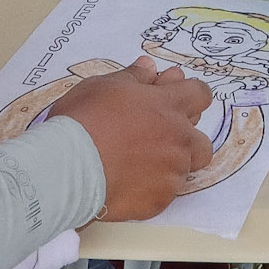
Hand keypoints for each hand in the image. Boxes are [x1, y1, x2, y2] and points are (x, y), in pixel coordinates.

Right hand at [46, 58, 212, 219]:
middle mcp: (178, 139)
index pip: (200, 94)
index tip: (173, 99)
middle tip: (155, 138)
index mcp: (169, 105)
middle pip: (201, 141)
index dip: (189, 96)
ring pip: (184, 169)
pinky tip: (127, 184)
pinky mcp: (160, 200)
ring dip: (167, 165)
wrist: (67, 168)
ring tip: (135, 165)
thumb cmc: (82, 121)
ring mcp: (172, 172)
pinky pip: (164, 193)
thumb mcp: (102, 86)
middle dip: (185, 138)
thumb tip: (149, 68)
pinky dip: (150, 189)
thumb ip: (133, 77)